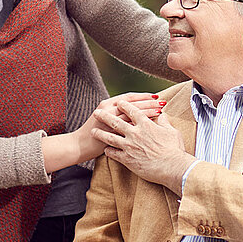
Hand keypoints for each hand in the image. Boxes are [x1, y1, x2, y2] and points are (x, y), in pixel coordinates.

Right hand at [43, 93, 164, 172]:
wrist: (80, 146)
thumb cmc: (94, 133)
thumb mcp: (104, 118)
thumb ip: (116, 112)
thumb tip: (132, 109)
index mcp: (107, 104)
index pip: (129, 97)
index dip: (143, 96)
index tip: (156, 95)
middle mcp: (109, 109)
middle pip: (133, 103)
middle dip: (149, 102)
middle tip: (162, 101)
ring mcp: (110, 121)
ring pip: (133, 114)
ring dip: (148, 111)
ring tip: (160, 110)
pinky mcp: (112, 132)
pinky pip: (130, 127)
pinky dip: (141, 124)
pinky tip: (151, 125)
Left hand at [92, 99, 193, 192]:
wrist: (173, 167)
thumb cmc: (174, 149)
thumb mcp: (172, 132)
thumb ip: (165, 122)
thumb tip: (162, 115)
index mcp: (146, 124)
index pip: (132, 111)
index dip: (124, 105)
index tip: (119, 103)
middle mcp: (135, 133)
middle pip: (116, 121)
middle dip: (105, 116)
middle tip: (97, 112)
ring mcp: (129, 146)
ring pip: (110, 137)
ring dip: (100, 134)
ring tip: (93, 131)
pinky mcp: (127, 159)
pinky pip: (114, 154)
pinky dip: (108, 151)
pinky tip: (105, 149)